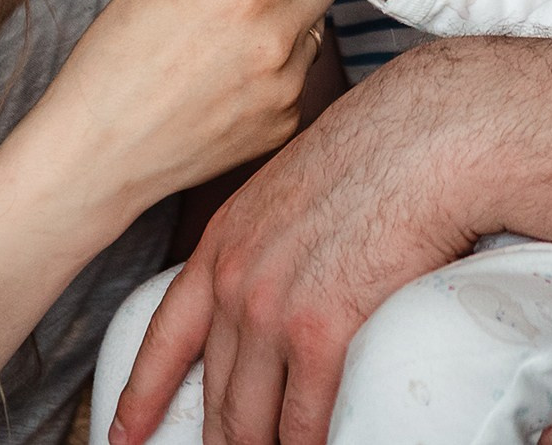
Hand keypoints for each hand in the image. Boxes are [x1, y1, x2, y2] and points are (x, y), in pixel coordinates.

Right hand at [27, 0, 353, 217]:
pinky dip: (277, 61)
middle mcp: (280, 42)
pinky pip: (301, 71)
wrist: (98, 156)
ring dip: (288, 13)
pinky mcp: (286, 123)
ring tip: (224, 32)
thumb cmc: (117, 56)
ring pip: (316, 23)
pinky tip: (225, 71)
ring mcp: (288, 89)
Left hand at [109, 49, 476, 444]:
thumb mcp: (299, 182)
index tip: (125, 432)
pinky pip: (302, 420)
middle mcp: (235, 280)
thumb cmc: (383, 148)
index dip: (141, 394)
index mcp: (226, 240)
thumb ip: (279, 233)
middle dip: (219, 438)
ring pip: (250, 418)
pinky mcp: (319, 332)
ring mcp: (272, 309)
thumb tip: (293, 266)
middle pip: (214, 392)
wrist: (426, 136)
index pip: (165, 334)